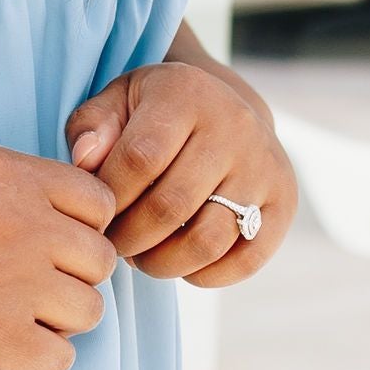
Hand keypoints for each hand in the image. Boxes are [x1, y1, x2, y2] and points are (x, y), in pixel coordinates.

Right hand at [0, 148, 119, 369]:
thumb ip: (0, 190)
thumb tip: (54, 219)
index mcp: (5, 175)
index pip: (96, 201)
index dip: (76, 231)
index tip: (43, 251)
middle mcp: (21, 222)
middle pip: (99, 259)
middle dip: (68, 280)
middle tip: (19, 295)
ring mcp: (13, 283)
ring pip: (88, 311)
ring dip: (54, 323)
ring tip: (3, 324)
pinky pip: (61, 359)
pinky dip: (33, 362)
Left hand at [66, 49, 295, 285]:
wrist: (225, 110)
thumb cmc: (155, 114)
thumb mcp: (117, 103)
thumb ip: (91, 127)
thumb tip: (85, 160)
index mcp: (186, 93)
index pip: (139, 159)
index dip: (108, 198)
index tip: (93, 213)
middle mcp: (235, 126)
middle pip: (170, 206)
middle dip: (128, 238)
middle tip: (112, 243)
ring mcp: (265, 166)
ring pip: (207, 240)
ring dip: (162, 263)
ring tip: (141, 257)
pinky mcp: (284, 202)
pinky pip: (246, 260)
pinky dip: (205, 276)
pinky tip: (180, 264)